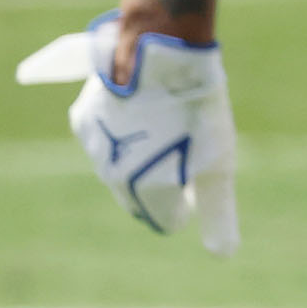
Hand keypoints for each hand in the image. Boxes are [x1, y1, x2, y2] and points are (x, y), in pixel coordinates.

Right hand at [15, 12, 238, 253]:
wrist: (158, 52)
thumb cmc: (195, 109)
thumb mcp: (219, 163)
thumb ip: (218, 212)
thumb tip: (223, 255)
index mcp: (146, 192)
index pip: (168, 218)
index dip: (189, 201)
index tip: (200, 178)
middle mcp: (114, 176)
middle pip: (141, 194)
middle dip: (162, 182)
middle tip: (186, 148)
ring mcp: (94, 146)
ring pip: (120, 162)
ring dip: (140, 151)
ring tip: (166, 120)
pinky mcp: (83, 117)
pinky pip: (102, 131)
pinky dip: (117, 125)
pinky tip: (132, 108)